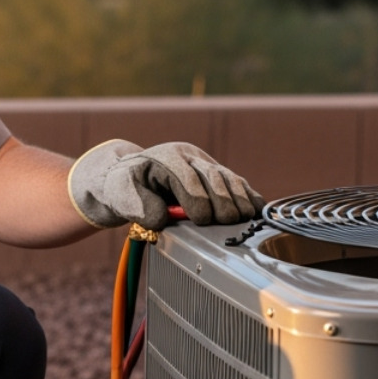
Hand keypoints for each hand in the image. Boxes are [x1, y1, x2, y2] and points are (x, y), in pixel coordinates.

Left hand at [67, 140, 263, 229]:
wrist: (131, 179)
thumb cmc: (126, 187)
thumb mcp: (120, 195)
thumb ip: (137, 206)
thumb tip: (161, 219)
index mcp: (166, 158)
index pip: (187, 177)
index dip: (197, 199)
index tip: (202, 220)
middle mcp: (189, 156)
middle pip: (213, 177)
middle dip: (222, 200)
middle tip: (227, 222)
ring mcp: (205, 164)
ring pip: (229, 178)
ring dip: (239, 199)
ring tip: (245, 218)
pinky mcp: (216, 175)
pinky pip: (237, 183)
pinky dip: (248, 195)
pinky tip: (257, 209)